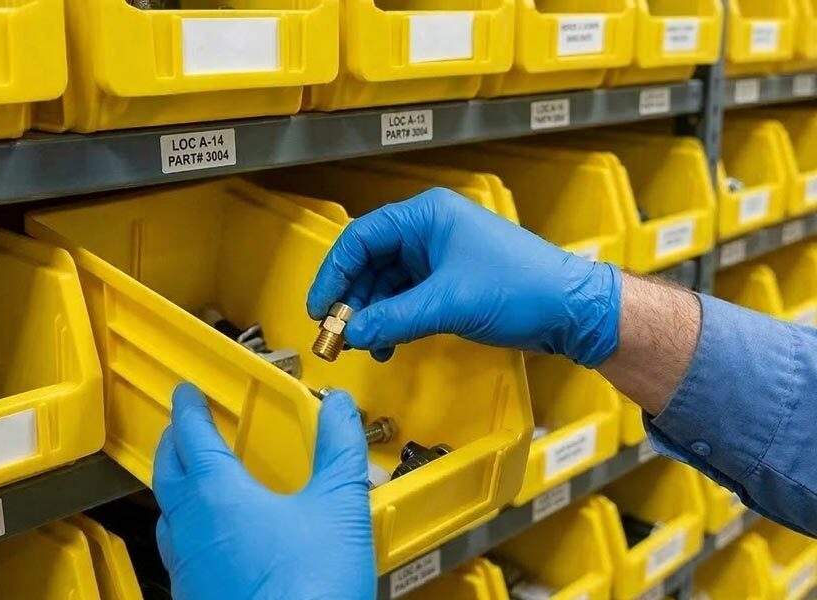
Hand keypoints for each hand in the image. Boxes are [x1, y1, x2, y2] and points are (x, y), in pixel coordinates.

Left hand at [154, 383, 374, 599]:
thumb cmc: (309, 586)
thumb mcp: (338, 506)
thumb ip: (339, 450)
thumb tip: (339, 407)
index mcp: (217, 493)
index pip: (192, 435)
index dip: (189, 408)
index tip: (187, 392)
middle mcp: (190, 526)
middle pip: (168, 470)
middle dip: (175, 442)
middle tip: (186, 427)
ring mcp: (186, 567)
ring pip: (168, 513)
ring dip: (177, 487)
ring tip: (195, 480)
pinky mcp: (194, 599)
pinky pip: (179, 552)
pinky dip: (188, 530)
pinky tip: (211, 541)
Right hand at [307, 188, 621, 367]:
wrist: (572, 311)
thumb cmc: (523, 288)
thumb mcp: (449, 303)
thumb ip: (395, 318)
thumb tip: (353, 332)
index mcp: (426, 217)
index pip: (361, 238)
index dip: (334, 274)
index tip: (320, 308)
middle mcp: (428, 231)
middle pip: (369, 263)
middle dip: (352, 300)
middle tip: (336, 333)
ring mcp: (439, 257)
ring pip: (386, 285)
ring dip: (372, 315)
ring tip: (363, 344)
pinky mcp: (449, 282)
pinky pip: (406, 299)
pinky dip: (393, 321)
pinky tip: (387, 344)